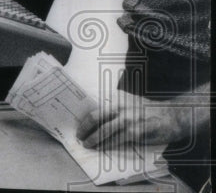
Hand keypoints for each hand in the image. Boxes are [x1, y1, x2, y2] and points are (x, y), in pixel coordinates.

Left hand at [76, 91, 191, 148]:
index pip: (94, 106)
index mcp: (116, 98)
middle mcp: (120, 107)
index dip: (83, 116)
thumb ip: (114, 104)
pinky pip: (116, 140)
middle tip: (78, 136)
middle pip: (95, 117)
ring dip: (93, 140)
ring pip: (104, 131)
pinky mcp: (135, 132)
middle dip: (84, 129)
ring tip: (87, 144)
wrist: (171, 116)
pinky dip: (106, 145)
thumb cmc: (147, 110)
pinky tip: (101, 148)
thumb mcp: (129, 101)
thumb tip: (94, 113)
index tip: (75, 123)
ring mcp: (127, 119)